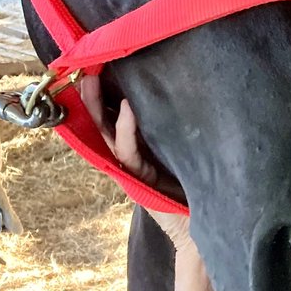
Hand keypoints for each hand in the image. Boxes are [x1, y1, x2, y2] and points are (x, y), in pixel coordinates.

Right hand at [79, 75, 193, 251]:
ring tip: (92, 81)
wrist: (205, 225)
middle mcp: (133, 156)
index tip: (100, 65)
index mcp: (141, 146)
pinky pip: (129, 152)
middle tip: (85, 69)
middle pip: (105, 123)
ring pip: (109, 135)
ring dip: (98, 108)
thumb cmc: (201, 180)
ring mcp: (133, 169)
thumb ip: (176, 120)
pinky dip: (126, 130)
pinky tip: (127, 109)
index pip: (116, 115)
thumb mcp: (186, 142)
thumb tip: (183, 79)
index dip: (106, 92)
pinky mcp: (140, 180)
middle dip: (93, 97)